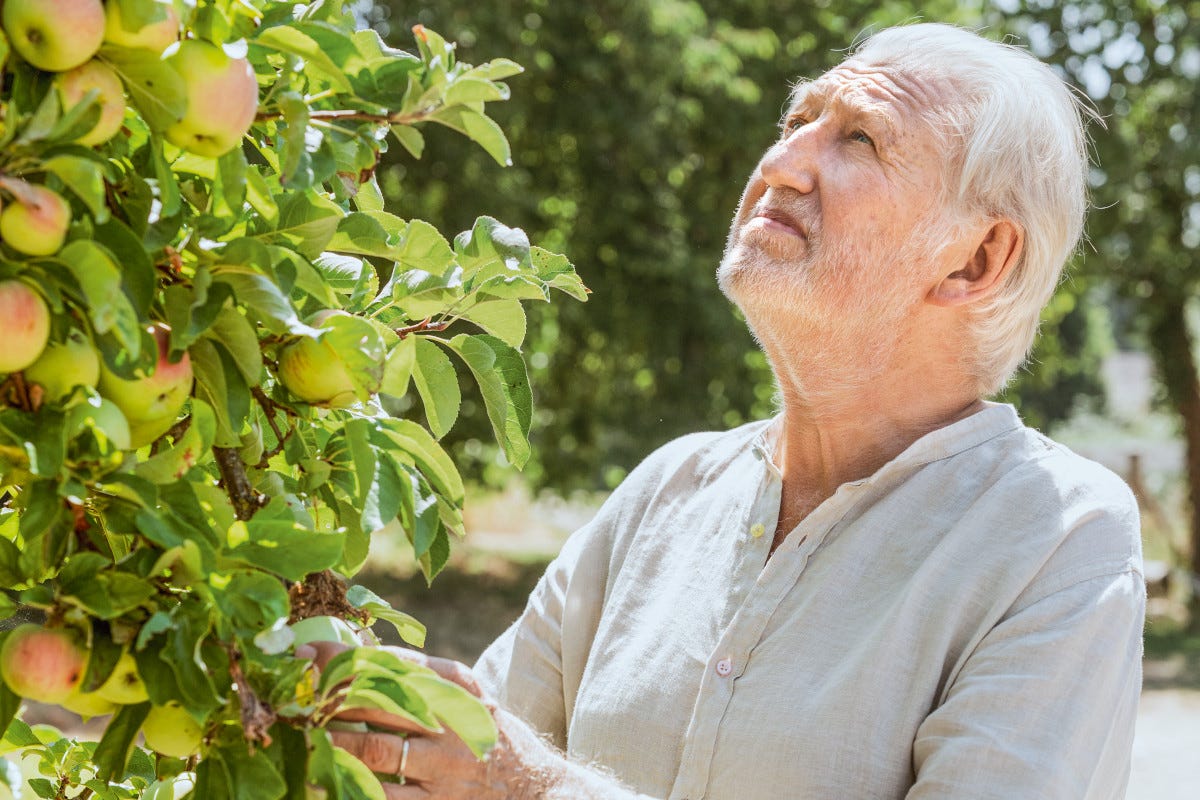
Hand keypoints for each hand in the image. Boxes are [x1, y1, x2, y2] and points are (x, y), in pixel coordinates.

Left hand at [300, 641, 553, 799]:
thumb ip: (426, 679)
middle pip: (377, 700)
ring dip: (333, 741)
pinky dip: (350, 787)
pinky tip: (321, 781)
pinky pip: (383, 797)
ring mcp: (443, 768)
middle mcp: (451, 723)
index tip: (307, 649)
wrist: (538, 793)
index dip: (344, 655)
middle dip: (329, 693)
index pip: (394, 662)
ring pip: (374, 750)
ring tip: (302, 732)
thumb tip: (360, 653)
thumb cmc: (494, 742)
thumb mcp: (471, 700)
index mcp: (459, 688)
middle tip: (292, 690)